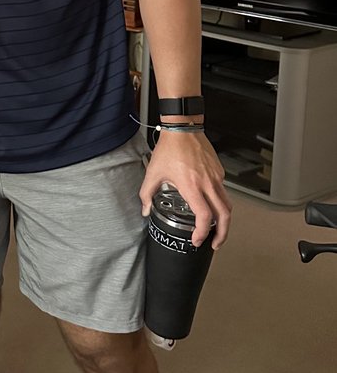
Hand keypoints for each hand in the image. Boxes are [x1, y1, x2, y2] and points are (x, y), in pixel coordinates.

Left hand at [139, 130, 231, 248]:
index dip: (202, 232)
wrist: (182, 129)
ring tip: (217, 229)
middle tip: (215, 243)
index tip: (197, 240)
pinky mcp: (219, 172)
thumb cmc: (169, 148)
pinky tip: (210, 203)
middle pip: (224, 215)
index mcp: (191, 186)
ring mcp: (216, 177)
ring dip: (224, 220)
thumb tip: (145, 209)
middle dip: (222, 234)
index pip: (204, 216)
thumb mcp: (153, 173)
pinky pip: (223, 191)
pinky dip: (220, 201)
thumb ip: (146, 194)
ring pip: (227, 204)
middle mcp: (207, 183)